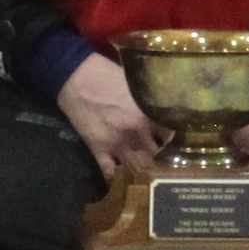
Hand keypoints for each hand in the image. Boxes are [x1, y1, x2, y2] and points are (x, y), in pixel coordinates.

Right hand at [56, 55, 163, 179]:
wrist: (76, 77)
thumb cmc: (107, 73)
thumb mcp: (136, 83)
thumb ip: (150, 98)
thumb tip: (162, 105)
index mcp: (146, 114)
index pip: (168, 134)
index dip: (171, 138)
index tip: (172, 140)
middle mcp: (134, 133)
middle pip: (154, 155)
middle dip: (160, 158)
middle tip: (163, 160)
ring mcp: (115, 144)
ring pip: (135, 166)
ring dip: (142, 169)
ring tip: (147, 172)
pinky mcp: (98, 149)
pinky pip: (109, 171)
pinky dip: (117, 175)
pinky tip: (122, 176)